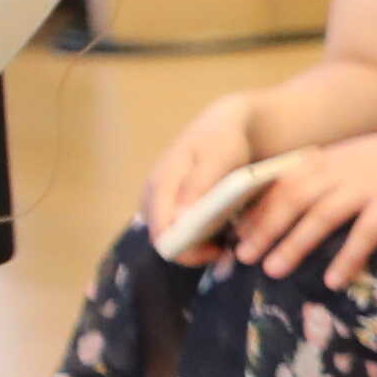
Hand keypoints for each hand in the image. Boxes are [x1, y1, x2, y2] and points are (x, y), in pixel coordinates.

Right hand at [140, 95, 262, 241]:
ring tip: (224, 240)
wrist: (224, 125)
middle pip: (163, 241)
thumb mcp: (218, 156)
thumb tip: (178, 219)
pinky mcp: (168, 206)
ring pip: (170, 238)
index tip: (217, 251)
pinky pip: (176, 231)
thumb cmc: (223, 139)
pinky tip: (218, 232)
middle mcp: (152, 196)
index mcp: (160, 184)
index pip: (162, 233)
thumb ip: (199, 185)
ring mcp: (158, 202)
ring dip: (195, 246)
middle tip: (225, 248)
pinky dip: (196, 237)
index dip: (186, 251)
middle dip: (192, 251)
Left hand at [230, 127, 376, 283]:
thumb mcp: (360, 158)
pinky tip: (334, 279)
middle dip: (265, 227)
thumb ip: (331, 175)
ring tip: (273, 269)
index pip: (284, 181)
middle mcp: (345, 169)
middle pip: (294, 198)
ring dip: (294, 243)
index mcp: (332, 159)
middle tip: (243, 255)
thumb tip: (298, 205)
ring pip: (322, 214)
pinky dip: (347, 256)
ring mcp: (370, 185)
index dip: (258, 208)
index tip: (238, 233)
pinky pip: (365, 232)